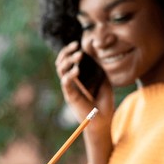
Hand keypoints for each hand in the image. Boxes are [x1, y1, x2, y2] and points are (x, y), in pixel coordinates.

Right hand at [56, 41, 114, 163]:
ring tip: (79, 56)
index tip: (77, 44)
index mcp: (76, 77)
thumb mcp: (102, 78)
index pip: (66, 60)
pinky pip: (66, 83)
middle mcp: (70, 81)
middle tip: (76, 46)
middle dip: (65, 53)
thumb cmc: (103, 100)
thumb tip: (92, 51)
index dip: (68, 51)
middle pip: (60, 63)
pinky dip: (69, 75)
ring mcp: (69, 88)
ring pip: (60, 71)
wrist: (103, 119)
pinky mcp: (71, 96)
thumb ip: (96, 65)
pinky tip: (77, 71)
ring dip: (68, 61)